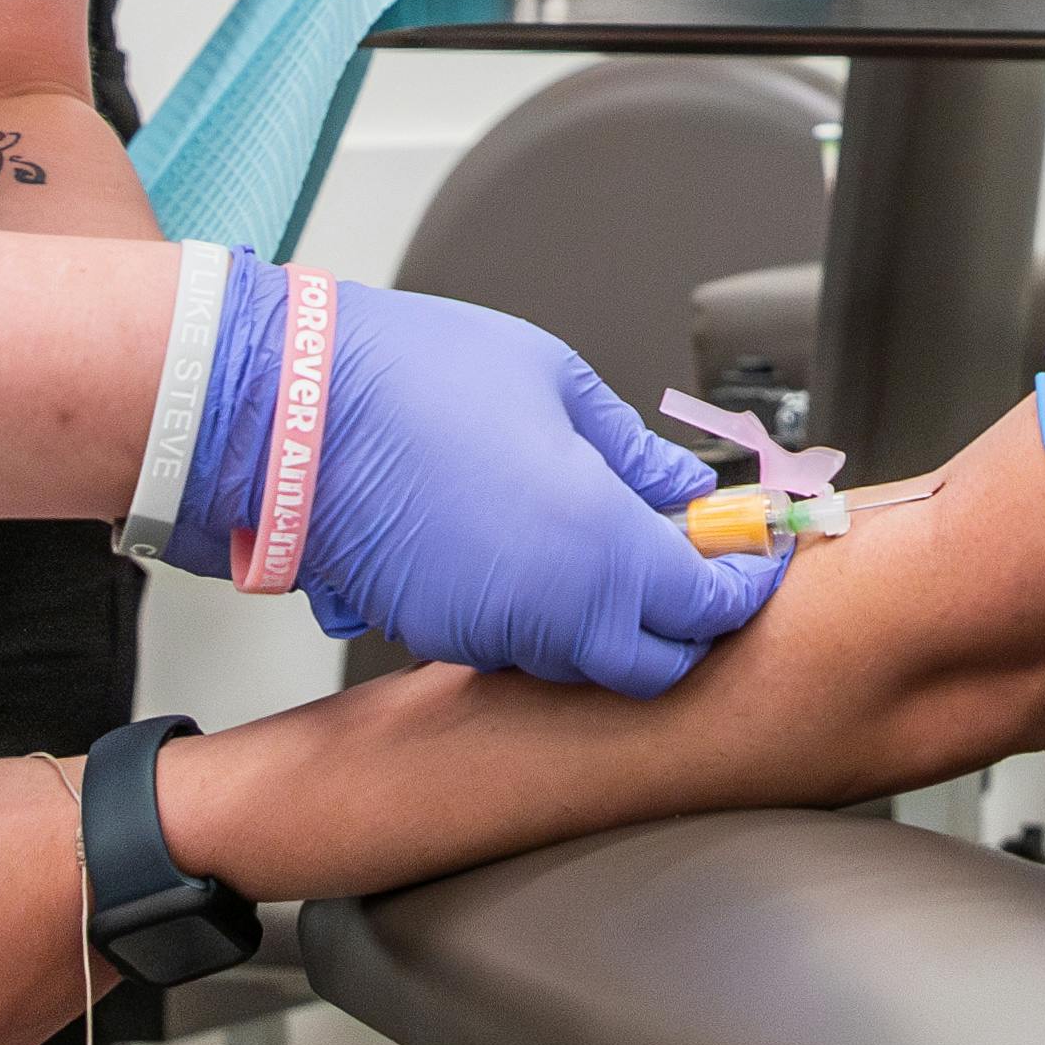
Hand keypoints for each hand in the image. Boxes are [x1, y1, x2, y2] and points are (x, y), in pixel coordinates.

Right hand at [298, 284, 785, 692]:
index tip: (754, 553)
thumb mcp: (557, 385)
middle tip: (690, 564)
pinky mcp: (434, 634)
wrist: (290, 409)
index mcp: (599, 546)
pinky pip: (514, 647)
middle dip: (684, 625)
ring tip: (605, 545)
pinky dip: (541, 618)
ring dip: (610, 622)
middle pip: (653, 666)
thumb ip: (630, 449)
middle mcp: (550, 612)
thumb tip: (678, 483)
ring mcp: (488, 633)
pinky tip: (531, 553)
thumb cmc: (414, 377)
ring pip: (581, 662)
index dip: (743, 582)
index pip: (708, 605)